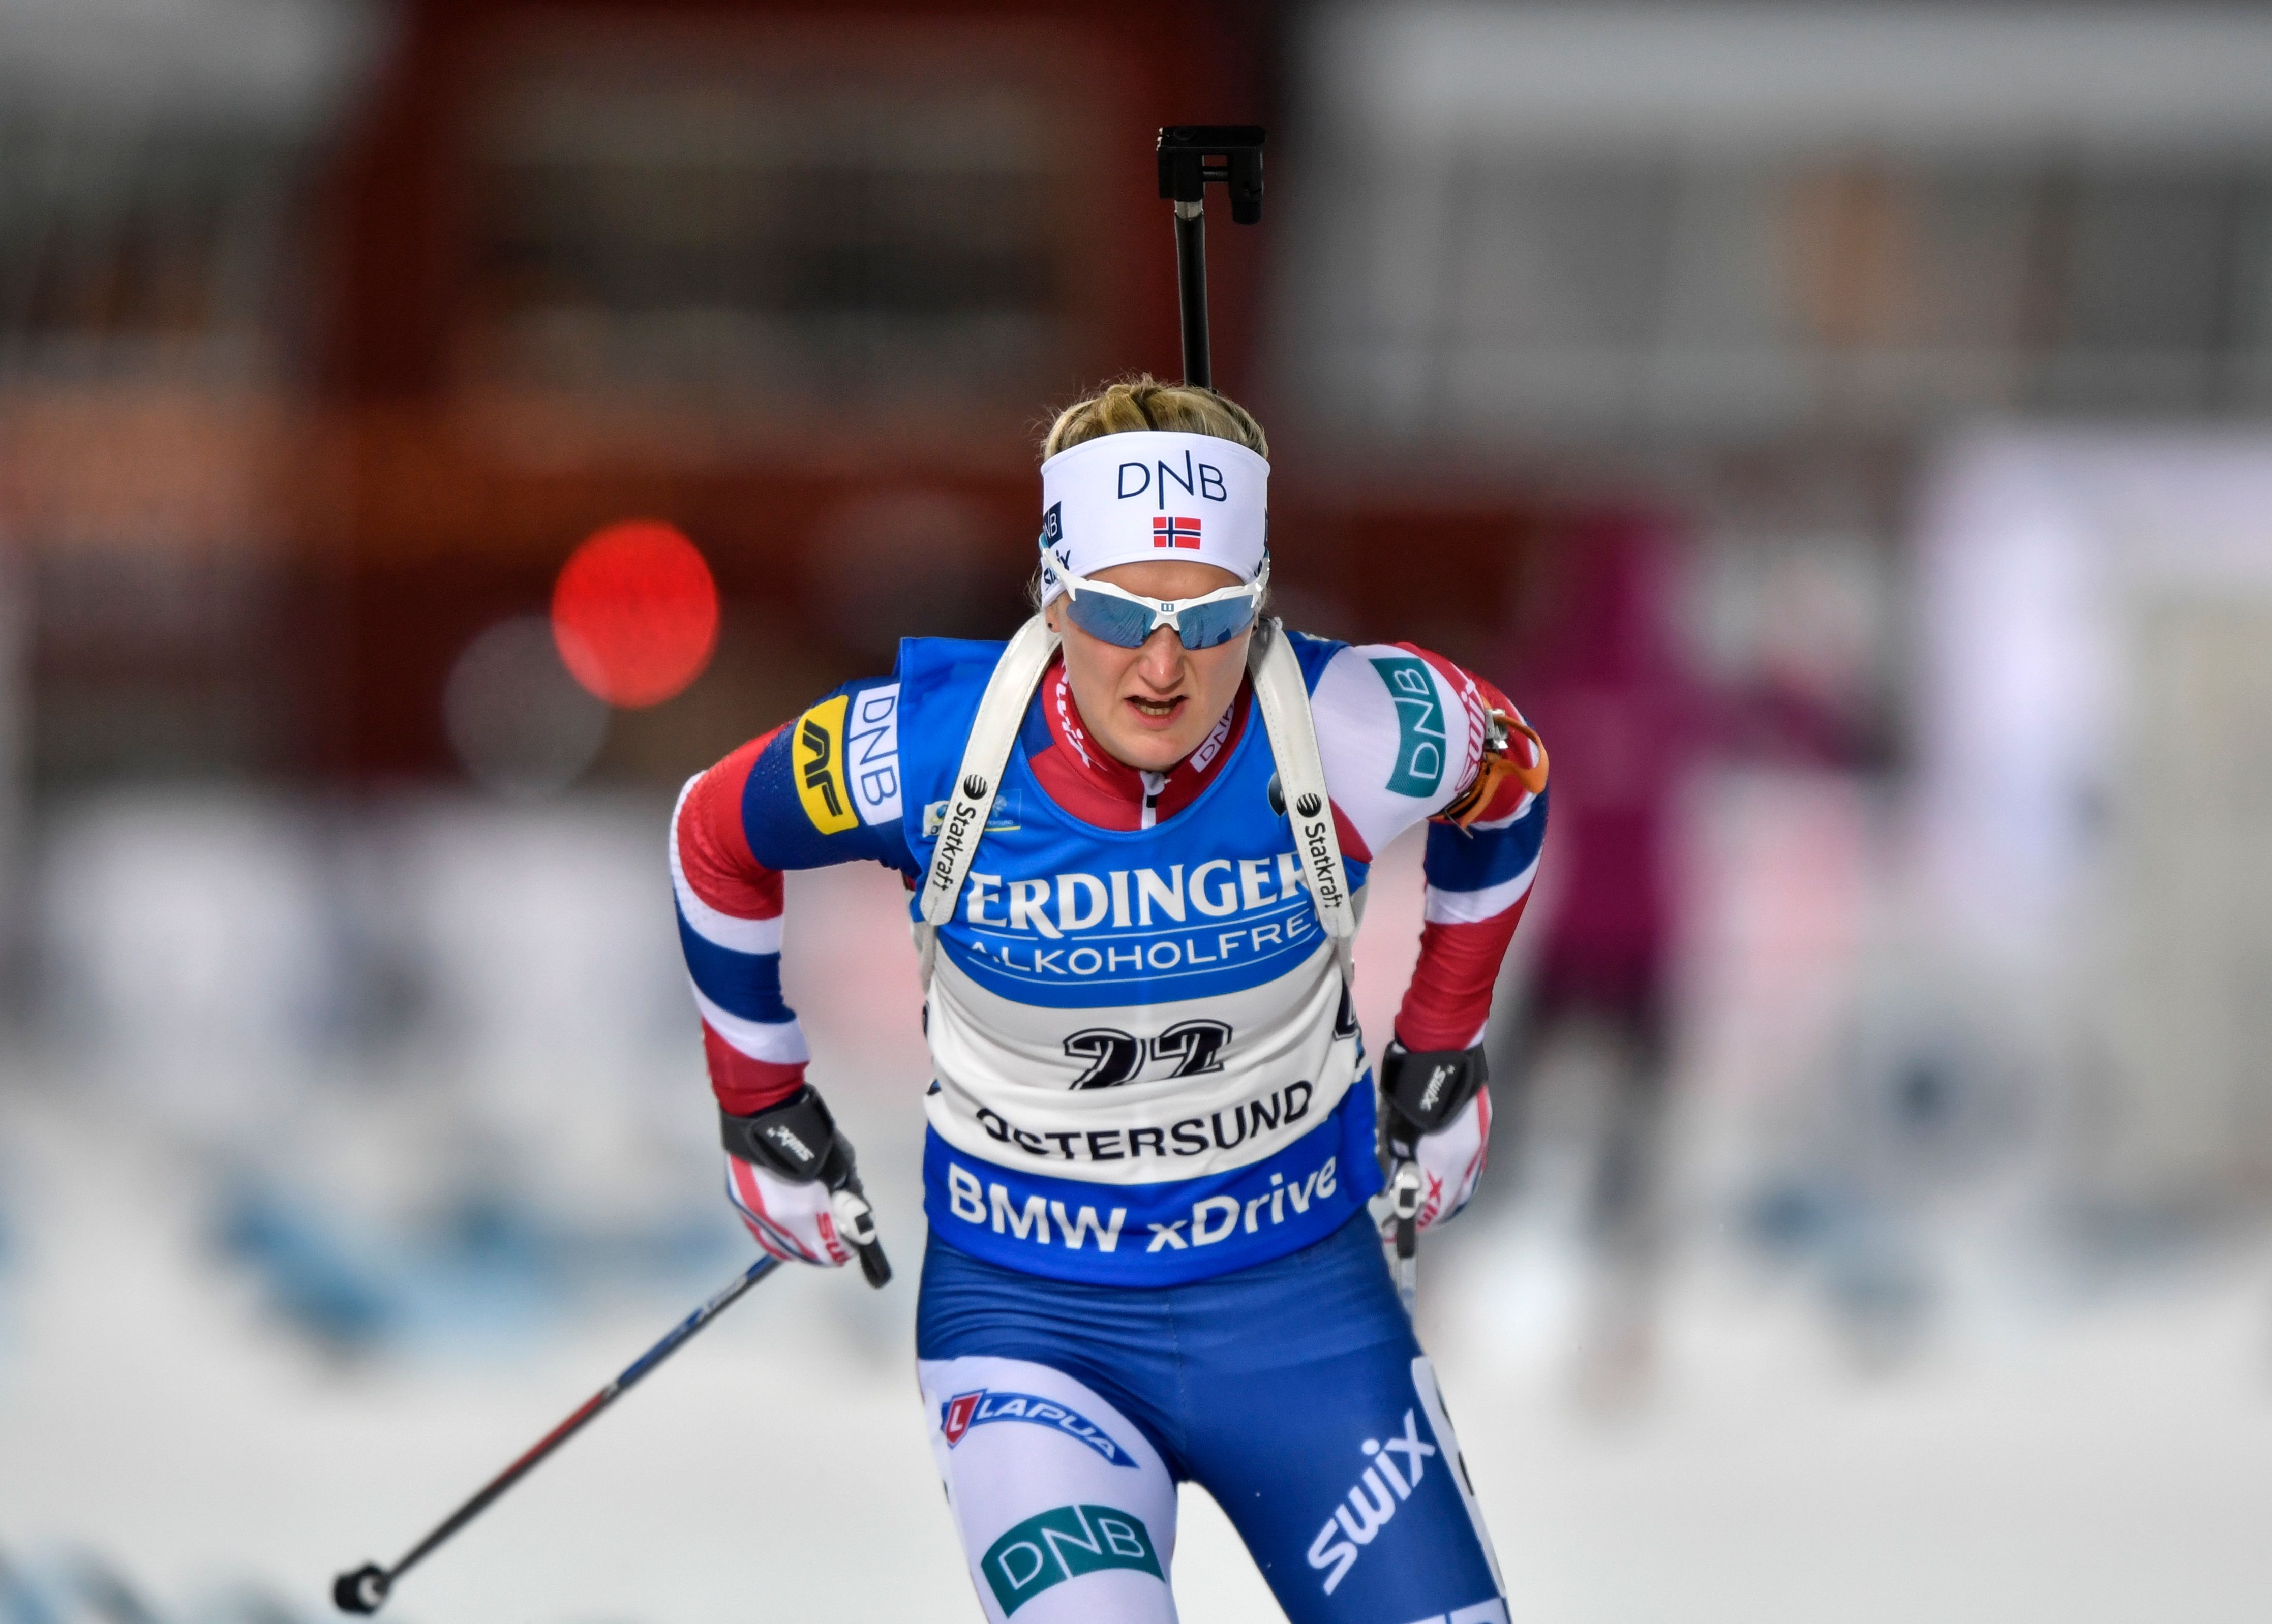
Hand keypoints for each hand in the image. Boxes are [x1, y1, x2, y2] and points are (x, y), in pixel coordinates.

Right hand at [720, 1086, 888, 1282]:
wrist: (761, 1110)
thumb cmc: (808, 1133)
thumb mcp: (840, 1164)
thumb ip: (845, 1195)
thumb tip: (854, 1216)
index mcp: (805, 1210)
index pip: (829, 1248)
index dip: (845, 1248)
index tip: (853, 1243)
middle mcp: (776, 1221)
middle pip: (805, 1253)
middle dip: (825, 1251)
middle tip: (838, 1243)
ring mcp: (753, 1214)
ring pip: (781, 1248)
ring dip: (802, 1248)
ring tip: (816, 1240)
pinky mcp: (740, 1205)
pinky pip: (763, 1234)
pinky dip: (781, 1238)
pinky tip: (793, 1232)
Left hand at [1378, 1040, 1491, 1234]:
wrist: (1443, 1047)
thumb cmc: (1411, 1086)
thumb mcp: (1396, 1128)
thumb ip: (1401, 1160)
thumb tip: (1397, 1183)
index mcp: (1445, 1158)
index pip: (1433, 1206)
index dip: (1414, 1222)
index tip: (1394, 1231)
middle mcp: (1468, 1156)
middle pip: (1452, 1200)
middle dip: (1431, 1214)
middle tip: (1409, 1219)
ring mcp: (1479, 1141)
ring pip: (1463, 1184)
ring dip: (1444, 1198)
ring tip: (1422, 1201)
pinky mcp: (1481, 1128)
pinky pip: (1469, 1167)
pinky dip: (1454, 1179)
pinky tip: (1438, 1177)